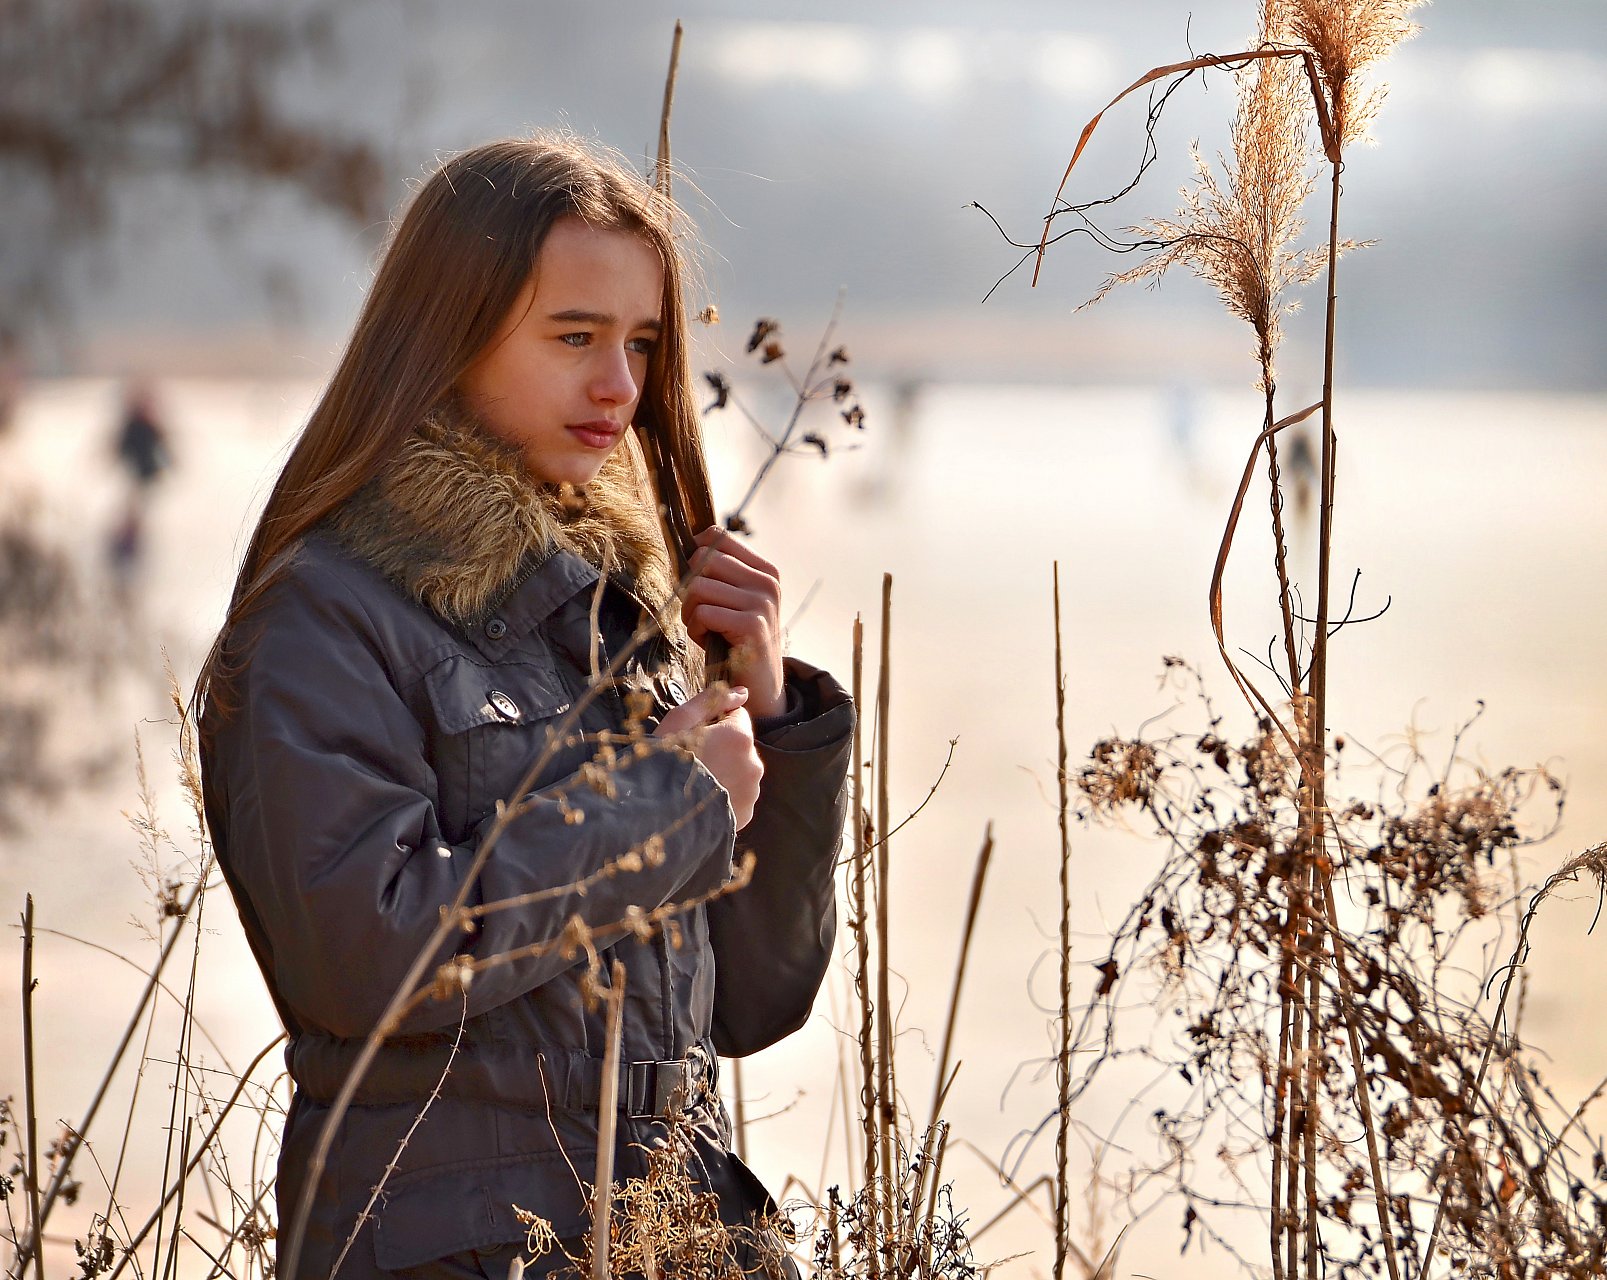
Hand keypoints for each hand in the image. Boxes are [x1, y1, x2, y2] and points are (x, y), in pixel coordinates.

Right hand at [654, 684, 763, 829]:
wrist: (654, 814)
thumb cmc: (663, 761)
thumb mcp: (679, 721)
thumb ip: (712, 700)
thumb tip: (742, 692)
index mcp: (740, 736)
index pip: (737, 716)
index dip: (714, 723)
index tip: (694, 737)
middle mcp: (753, 764)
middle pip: (740, 745)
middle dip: (722, 748)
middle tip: (692, 761)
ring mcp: (752, 793)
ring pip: (741, 772)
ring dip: (725, 773)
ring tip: (695, 783)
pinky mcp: (745, 814)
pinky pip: (739, 798)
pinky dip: (725, 797)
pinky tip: (701, 801)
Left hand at [683, 527, 785, 717]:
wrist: (761, 685)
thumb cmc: (737, 639)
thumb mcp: (734, 600)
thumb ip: (718, 574)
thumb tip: (685, 547)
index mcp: (765, 569)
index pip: (717, 536)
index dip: (694, 553)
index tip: (694, 579)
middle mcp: (767, 581)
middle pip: (703, 560)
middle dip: (689, 588)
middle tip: (698, 612)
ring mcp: (762, 602)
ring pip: (699, 587)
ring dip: (690, 612)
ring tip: (703, 628)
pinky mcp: (752, 624)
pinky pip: (704, 612)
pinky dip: (695, 629)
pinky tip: (707, 640)